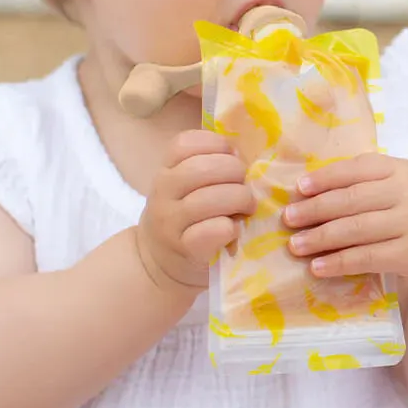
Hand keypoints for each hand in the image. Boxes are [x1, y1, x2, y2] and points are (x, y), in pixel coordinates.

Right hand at [136, 130, 254, 294]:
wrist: (160, 263)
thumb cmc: (186, 216)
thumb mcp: (187, 186)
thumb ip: (210, 165)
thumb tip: (244, 150)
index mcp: (165, 169)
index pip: (185, 143)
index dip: (217, 144)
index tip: (233, 155)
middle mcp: (162, 192)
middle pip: (200, 169)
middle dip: (234, 171)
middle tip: (245, 183)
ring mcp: (170, 222)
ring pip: (207, 199)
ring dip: (238, 199)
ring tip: (247, 207)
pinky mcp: (185, 249)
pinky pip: (212, 230)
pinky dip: (230, 227)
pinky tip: (235, 228)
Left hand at [283, 153, 407, 292]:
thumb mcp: (404, 188)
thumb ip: (371, 183)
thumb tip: (313, 189)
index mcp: (403, 169)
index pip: (358, 168)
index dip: (326, 177)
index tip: (299, 188)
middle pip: (352, 199)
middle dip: (315, 209)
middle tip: (288, 218)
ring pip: (356, 228)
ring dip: (320, 237)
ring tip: (295, 244)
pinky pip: (366, 257)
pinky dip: (338, 262)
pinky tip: (318, 267)